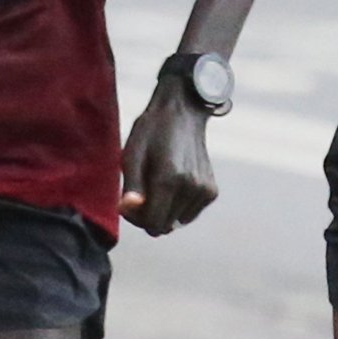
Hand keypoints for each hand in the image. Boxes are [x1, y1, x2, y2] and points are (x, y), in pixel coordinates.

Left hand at [119, 78, 217, 235]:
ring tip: (156, 185)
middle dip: (147, 216)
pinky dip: (177, 206)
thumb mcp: (131, 155)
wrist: (182, 112)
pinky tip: (172, 184)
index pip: (152, 223)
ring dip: (163, 211)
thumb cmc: (151, 132)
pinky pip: (188, 214)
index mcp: (169, 179)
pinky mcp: (211, 191)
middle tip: (139, 193)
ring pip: (176, 222)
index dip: (135, 218)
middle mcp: (191, 188)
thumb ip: (130, 187)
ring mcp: (204, 190)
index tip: (128, 201)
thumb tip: (126, 210)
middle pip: (163, 226)